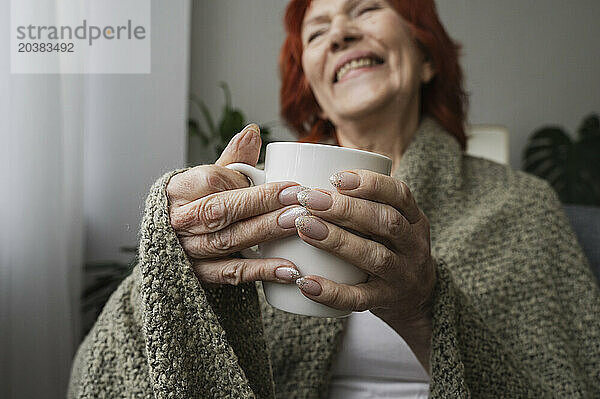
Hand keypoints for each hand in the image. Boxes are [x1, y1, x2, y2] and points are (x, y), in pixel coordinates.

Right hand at [166, 123, 306, 286]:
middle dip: (262, 205)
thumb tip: (254, 132)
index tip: (284, 182)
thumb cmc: (196, 205)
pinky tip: (290, 269)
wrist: (171, 244)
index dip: (246, 182)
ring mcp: (188, 251)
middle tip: (299, 200)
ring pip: (228, 240)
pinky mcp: (200, 276)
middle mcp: (180, 221)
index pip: (212, 181)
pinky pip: (232, 274)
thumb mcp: (207, 179)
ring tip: (298, 225)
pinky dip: (261, 271)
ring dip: (265, 232)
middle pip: (222, 211)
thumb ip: (233, 159)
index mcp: (179, 190)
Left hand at [292, 169, 435, 326]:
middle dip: (346, 208)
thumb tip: (311, 172)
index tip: (336, 177)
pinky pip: (359, 299)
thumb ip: (364, 201)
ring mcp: (402, 276)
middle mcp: (413, 246)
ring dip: (338, 240)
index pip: (400, 194)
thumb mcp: (392, 222)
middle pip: (386, 222)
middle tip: (310, 198)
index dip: (370, 184)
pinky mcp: (385, 301)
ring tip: (304, 226)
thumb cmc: (390, 248)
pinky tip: (306, 282)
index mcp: (414, 219)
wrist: (417, 298)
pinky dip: (332, 292)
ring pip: (375, 257)